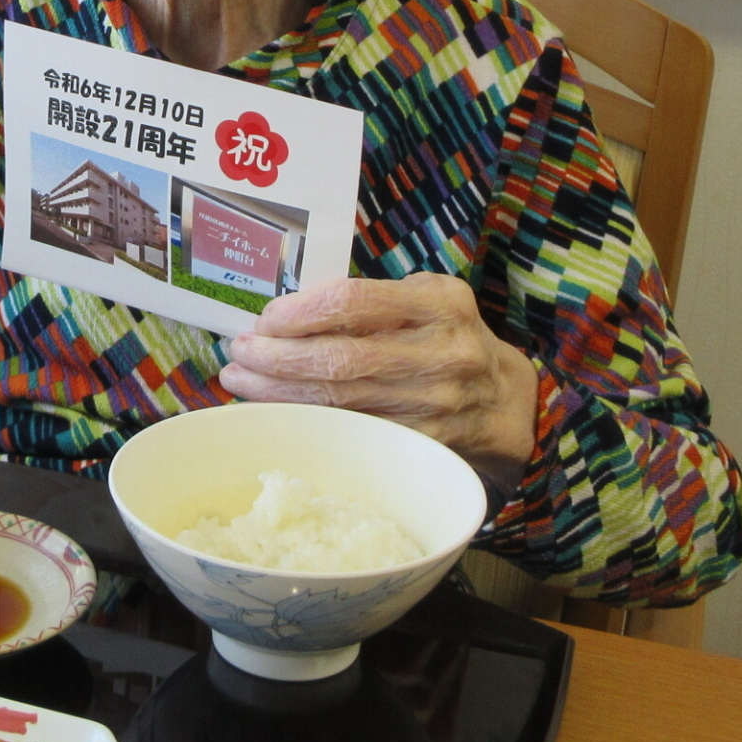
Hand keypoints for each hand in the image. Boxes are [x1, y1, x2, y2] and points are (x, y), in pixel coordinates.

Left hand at [216, 274, 539, 479]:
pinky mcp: (423, 445)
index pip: (354, 302)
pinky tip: (273, 411)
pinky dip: (306, 421)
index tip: (266, 319)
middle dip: (277, 357)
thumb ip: (370, 298)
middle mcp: (442, 354)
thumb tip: (288, 313)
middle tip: (238, 351)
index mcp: (440, 304)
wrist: (503, 398)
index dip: (300, 312)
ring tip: (240, 380)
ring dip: (278, 393)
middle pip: (341, 359)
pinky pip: (351, 433)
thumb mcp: (426, 297)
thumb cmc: (447, 335)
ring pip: (340, 402)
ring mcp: (435, 406)